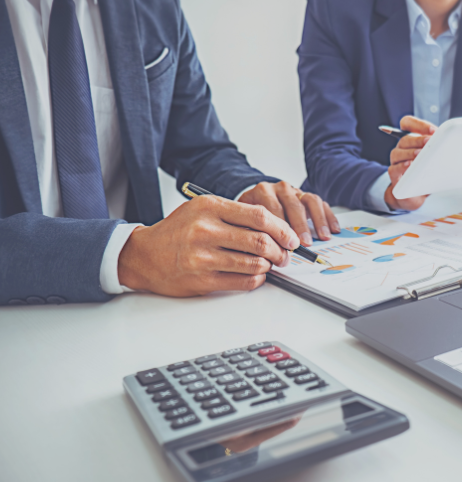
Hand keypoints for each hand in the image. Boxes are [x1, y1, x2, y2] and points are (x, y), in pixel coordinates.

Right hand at [118, 195, 299, 296]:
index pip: (258, 216)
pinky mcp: (202, 280)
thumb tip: (276, 228)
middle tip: (284, 255)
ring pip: (254, 263)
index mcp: (209, 207)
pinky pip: (242, 282)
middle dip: (280, 250)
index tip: (291, 238)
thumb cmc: (178, 231)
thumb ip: (236, 214)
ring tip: (268, 264)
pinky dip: (256, 279)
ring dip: (268, 266)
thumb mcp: (203, 210)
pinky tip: (255, 275)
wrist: (144, 255)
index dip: (282, 229)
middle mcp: (205, 230)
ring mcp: (202, 256)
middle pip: (259, 241)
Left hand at [238, 181, 339, 246]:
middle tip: (305, 242)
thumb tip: (259, 251)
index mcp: (263, 192)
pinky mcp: (307, 195)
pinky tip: (333, 230)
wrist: (257, 198)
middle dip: (300, 226)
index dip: (279, 228)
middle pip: (293, 205)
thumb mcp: (245, 219)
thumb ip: (251, 230)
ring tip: (323, 237)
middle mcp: (281, 188)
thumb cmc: (252, 214)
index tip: (286, 245)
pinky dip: (329, 217)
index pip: (272, 208)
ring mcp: (296, 190)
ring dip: (318, 221)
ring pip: (310, 201)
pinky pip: (321, 204)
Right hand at [384, 116, 436, 210]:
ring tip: (420, 155)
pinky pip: (394, 169)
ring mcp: (396, 161)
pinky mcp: (394, 176)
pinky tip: (410, 165)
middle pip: (404, 138)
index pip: (407, 123)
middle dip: (418, 139)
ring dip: (410, 152)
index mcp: (411, 140)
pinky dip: (402, 166)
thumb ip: (438, 146)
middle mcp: (401, 148)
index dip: (418, 124)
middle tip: (430, 142)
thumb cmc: (427, 172)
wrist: (418, 194)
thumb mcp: (434, 157)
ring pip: (397, 152)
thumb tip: (451, 140)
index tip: (433, 130)